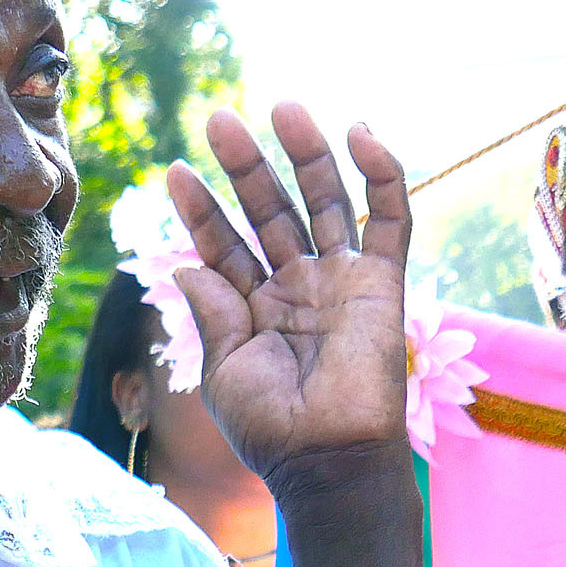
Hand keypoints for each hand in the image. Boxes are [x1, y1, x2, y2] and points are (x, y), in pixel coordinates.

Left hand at [166, 103, 408, 486]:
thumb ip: (214, 311)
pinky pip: (391, 219)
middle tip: (218, 118)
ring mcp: (341, 281)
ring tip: (283, 106)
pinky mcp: (383, 283)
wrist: (327, 460)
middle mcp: (297, 286)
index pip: (224, 243)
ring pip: (326, 201)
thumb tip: (188, 263)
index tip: (173, 170)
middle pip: (271, 209)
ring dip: (306, 153)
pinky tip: (360, 132)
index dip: (201, 208)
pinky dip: (383, 174)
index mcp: (254, 307)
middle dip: (246, 165)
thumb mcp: (225, 368)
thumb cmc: (271, 428)